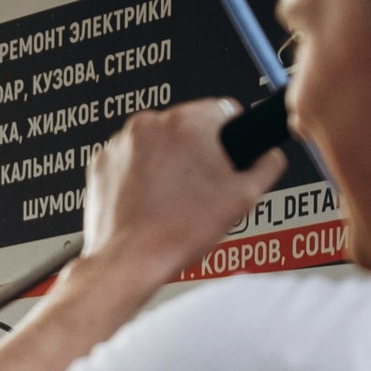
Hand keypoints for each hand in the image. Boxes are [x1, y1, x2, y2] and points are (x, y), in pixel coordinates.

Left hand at [81, 96, 284, 288]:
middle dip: (197, 151)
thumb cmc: (179, 231)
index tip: (226, 158)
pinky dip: (139, 174)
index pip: (224, 111)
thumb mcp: (243, 198)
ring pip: (157, 143)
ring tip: (172, 199)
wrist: (129, 260)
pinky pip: (130, 159)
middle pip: (187, 126)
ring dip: (167, 162)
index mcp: (188, 120)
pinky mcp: (101, 162)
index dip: (231, 138)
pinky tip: (149, 200)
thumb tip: (269, 155)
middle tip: (200, 188)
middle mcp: (150, 123)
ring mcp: (121, 142)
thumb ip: (267, 165)